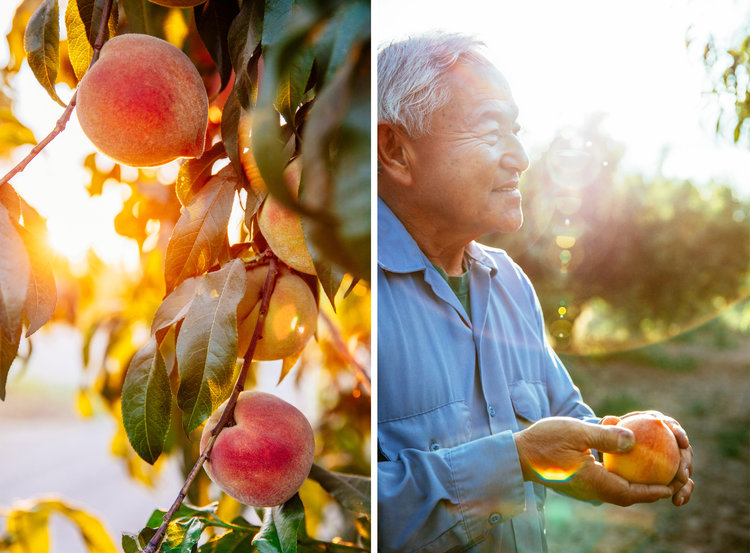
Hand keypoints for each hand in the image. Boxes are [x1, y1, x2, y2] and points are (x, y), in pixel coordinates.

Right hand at [514, 417, 673, 505]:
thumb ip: (605, 437)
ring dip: (631, 474)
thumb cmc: (543, 442)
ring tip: (647, 459)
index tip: (672, 485)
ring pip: (615, 484)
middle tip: (666, 473)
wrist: (515, 455)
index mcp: (595, 483)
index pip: (633, 493)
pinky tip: (618, 446)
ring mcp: (583, 486)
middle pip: (628, 493)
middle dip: (648, 486)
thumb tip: (634, 439)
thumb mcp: (576, 432)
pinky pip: (602, 477)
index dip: (655, 491)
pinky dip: (615, 466)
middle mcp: (592, 489)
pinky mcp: (576, 479)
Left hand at [602, 411, 693, 506]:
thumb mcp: (603, 431)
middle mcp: (667, 440)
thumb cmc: (606, 438)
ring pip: (683, 469)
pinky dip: (680, 492)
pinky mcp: (669, 475)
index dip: (678, 432)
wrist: (608, 451)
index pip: (669, 425)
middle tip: (681, 474)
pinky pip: (676, 484)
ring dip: (685, 481)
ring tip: (679, 492)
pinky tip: (676, 502)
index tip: (682, 442)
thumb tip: (612, 421)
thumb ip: (607, 426)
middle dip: (686, 461)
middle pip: (682, 449)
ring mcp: (670, 458)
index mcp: (655, 424)